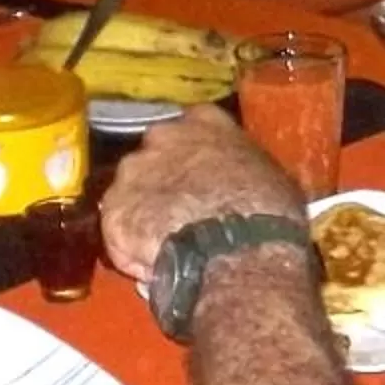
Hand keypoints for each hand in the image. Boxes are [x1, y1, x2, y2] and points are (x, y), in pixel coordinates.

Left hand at [100, 106, 305, 282]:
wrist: (238, 248)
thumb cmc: (268, 211)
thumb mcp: (271, 179)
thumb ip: (245, 173)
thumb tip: (245, 189)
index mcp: (205, 121)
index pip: (193, 127)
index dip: (195, 155)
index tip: (202, 174)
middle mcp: (162, 136)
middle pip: (154, 157)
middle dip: (163, 181)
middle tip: (183, 211)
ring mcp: (133, 171)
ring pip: (132, 192)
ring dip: (145, 213)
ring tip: (167, 243)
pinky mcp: (113, 209)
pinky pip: (119, 228)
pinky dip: (131, 245)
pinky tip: (155, 263)